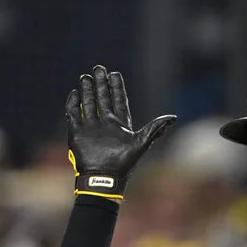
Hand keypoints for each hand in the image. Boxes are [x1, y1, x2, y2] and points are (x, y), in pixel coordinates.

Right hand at [65, 64, 175, 199]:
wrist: (103, 178)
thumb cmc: (124, 164)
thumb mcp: (142, 143)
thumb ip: (155, 129)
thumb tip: (173, 118)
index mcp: (120, 124)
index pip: (118, 100)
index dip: (117, 87)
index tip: (114, 74)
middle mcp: (105, 123)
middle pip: (103, 99)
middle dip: (101, 84)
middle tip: (98, 68)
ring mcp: (91, 128)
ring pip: (88, 104)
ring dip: (87, 91)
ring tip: (85, 76)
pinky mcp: (77, 133)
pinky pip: (73, 115)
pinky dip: (73, 104)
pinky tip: (74, 93)